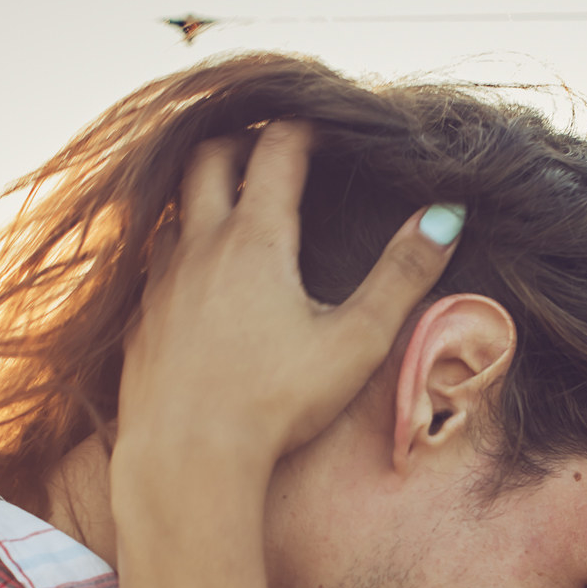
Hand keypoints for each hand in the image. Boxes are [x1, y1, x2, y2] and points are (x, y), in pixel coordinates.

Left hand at [111, 119, 463, 490]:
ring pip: (175, 206)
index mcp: (257, 238)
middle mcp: (201, 245)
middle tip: (274, 150)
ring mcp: (162, 280)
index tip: (328, 130)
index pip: (279, 148)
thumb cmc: (278, 403)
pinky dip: (180, 247)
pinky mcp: (139, 319)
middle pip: (210, 156)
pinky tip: (198, 278)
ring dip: (205, 193)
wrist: (189, 459)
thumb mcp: (357, 340)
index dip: (307, 128)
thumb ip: (403, 274)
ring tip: (235, 206)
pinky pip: (154, 260)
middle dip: (244, 140)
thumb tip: (446, 214)